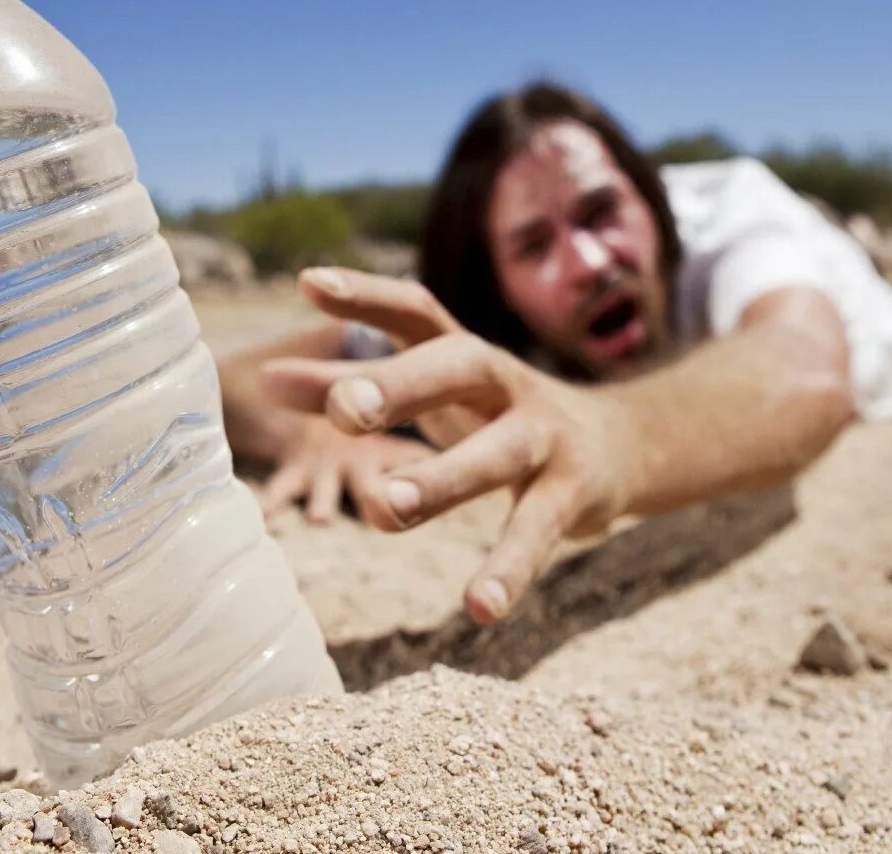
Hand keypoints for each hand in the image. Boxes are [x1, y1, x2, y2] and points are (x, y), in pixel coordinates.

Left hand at [264, 268, 645, 623]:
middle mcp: (507, 383)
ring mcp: (546, 437)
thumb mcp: (433, 395)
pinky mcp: (574, 494)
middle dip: (402, 385)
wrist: (620, 444)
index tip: (306, 283)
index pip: (416, 309)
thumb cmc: (496, 413)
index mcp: (466, 353)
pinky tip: (476, 607)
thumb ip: (355, 387)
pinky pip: (538, 532)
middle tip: (342, 410)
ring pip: (497, 455)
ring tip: (381, 510)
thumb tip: (271, 380)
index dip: (366, 295)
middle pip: (459, 368)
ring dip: (441, 480)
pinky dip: (509, 569)